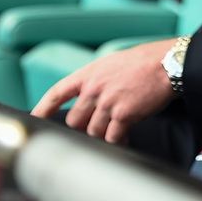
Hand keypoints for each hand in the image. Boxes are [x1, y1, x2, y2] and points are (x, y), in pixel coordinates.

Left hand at [30, 39, 175, 143]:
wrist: (167, 63)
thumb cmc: (144, 62)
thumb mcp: (111, 63)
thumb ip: (95, 80)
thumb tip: (87, 98)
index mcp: (89, 73)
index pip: (57, 93)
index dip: (43, 108)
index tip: (34, 118)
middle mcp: (94, 88)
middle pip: (75, 120)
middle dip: (85, 126)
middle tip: (100, 124)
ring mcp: (107, 102)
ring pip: (93, 131)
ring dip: (103, 134)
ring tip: (117, 130)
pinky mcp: (123, 114)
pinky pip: (112, 137)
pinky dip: (118, 140)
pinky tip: (125, 136)